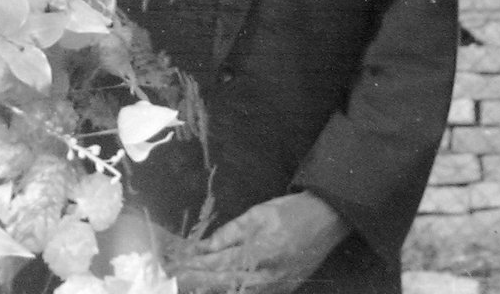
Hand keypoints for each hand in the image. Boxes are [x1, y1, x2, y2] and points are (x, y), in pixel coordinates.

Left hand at [169, 192, 347, 293]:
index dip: (193, 267)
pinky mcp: (281, 292)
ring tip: (190, 285)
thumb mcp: (255, 215)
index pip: (216, 265)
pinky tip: (217, 288)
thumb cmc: (289, 213)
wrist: (325, 221)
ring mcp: (274, 289)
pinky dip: (231, 291)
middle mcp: (265, 278)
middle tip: (174, 280)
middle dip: (196, 283)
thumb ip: (228, 234)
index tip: (173, 267)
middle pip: (222, 285)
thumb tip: (204, 247)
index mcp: (257, 254)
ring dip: (211, 289)